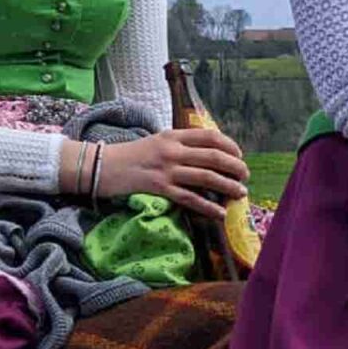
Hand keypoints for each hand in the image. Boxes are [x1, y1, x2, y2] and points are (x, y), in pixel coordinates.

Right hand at [94, 128, 248, 216]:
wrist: (101, 165)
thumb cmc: (129, 155)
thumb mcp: (155, 142)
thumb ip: (178, 145)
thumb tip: (205, 154)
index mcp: (172, 135)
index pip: (209, 136)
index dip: (230, 145)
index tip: (239, 156)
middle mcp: (172, 150)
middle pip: (213, 156)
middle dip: (235, 167)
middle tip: (245, 176)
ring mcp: (166, 169)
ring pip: (206, 177)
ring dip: (228, 186)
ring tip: (241, 193)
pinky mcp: (159, 188)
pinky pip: (190, 198)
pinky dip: (208, 206)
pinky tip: (220, 213)